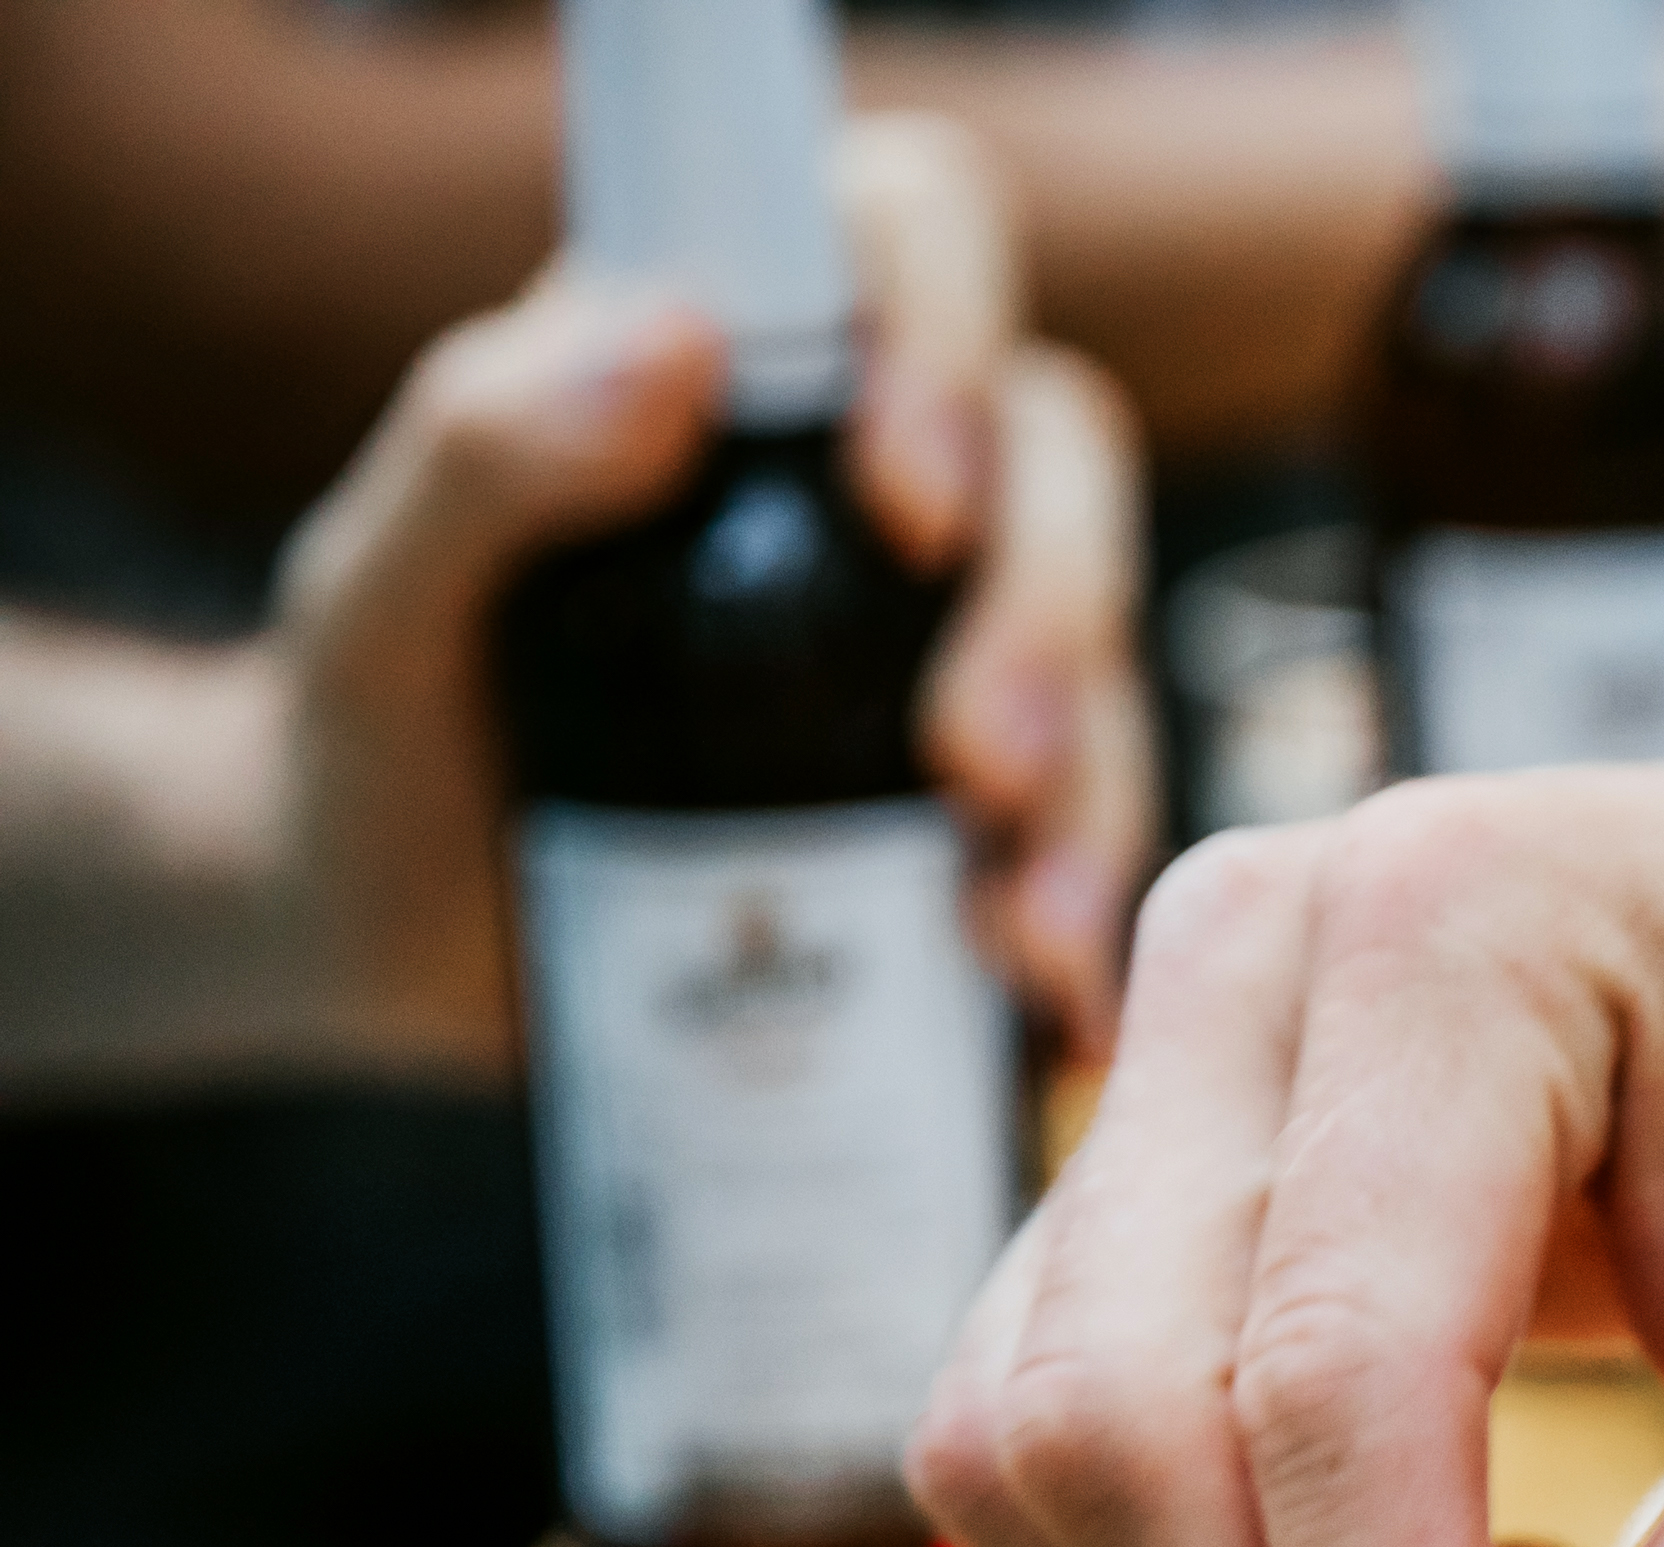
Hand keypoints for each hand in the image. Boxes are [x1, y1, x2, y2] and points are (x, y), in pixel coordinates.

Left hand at [268, 112, 1149, 1073]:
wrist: (381, 946)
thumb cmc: (371, 729)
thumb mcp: (374, 595)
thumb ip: (478, 450)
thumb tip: (675, 339)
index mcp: (749, 366)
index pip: (913, 234)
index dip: (950, 333)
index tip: (900, 496)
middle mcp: (878, 488)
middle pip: (1059, 465)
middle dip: (1051, 613)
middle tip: (971, 765)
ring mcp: (946, 654)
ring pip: (1106, 665)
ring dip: (1090, 795)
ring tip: (1017, 934)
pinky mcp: (978, 818)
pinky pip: (1092, 834)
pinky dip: (1088, 919)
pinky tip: (1053, 1009)